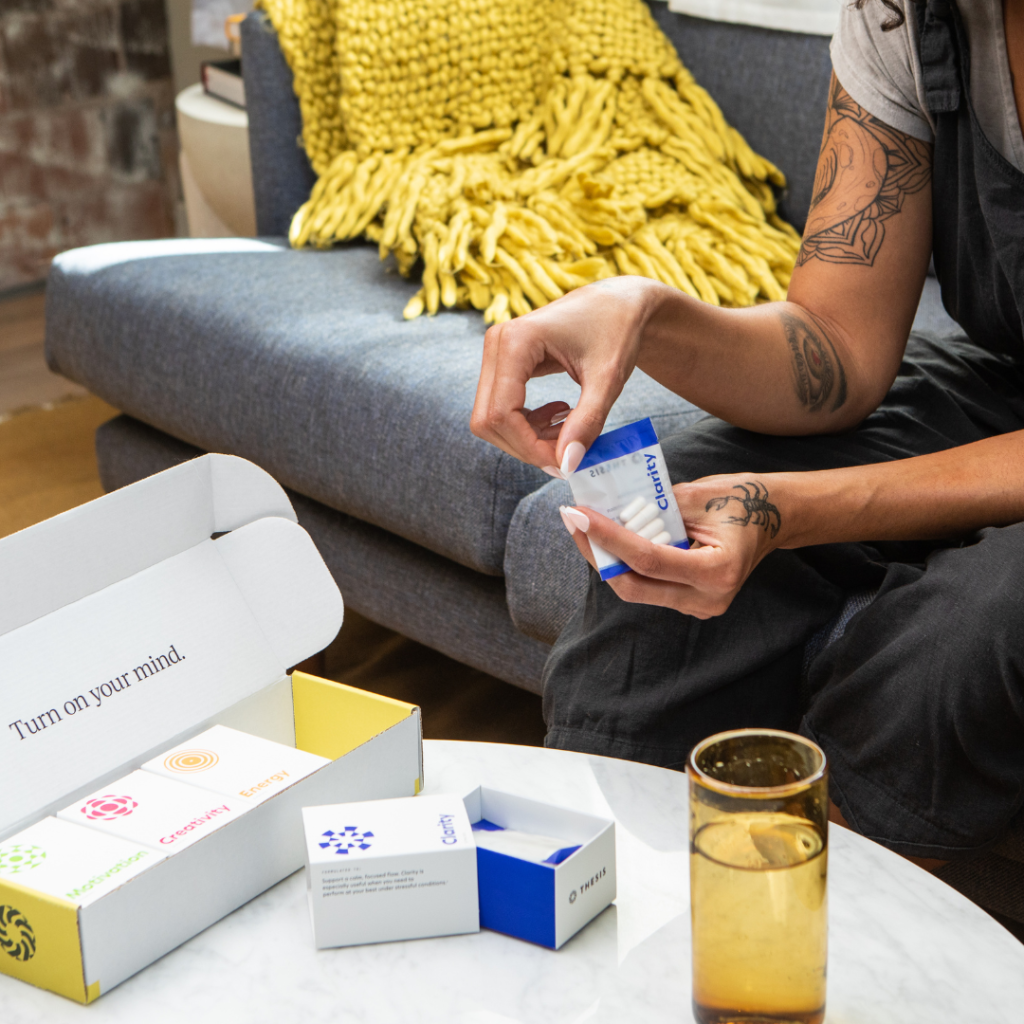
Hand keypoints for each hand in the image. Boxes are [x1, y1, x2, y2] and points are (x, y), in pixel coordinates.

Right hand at [471, 277, 665, 475]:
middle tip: (567, 454)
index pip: (501, 413)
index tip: (565, 463)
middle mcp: (496, 344)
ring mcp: (495, 353)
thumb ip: (587, 422)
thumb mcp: (608, 379)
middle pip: (488, 420)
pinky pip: (500, 408)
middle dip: (526, 446)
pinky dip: (527, 425)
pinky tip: (559, 417)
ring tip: (568, 430)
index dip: (529, 447)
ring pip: (491, 419)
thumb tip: (566, 465)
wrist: (618, 303)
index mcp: (516, 341)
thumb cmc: (617, 330)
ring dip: (526, 438)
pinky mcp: (503, 363)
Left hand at [560, 475, 783, 617]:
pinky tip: (609, 539)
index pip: (648, 560)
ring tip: (585, 525)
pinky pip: (648, 586)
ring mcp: (699, 606)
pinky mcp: (690, 603)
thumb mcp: (698, 495)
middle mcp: (708, 599)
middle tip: (573, 519)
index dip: (608, 538)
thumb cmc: (741, 500)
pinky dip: (626, 563)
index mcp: (718, 571)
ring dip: (608, 559)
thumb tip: (606, 509)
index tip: (578, 514)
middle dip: (598, 553)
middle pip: (634, 585)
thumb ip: (655, 508)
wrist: (774, 517)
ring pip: (637, 588)